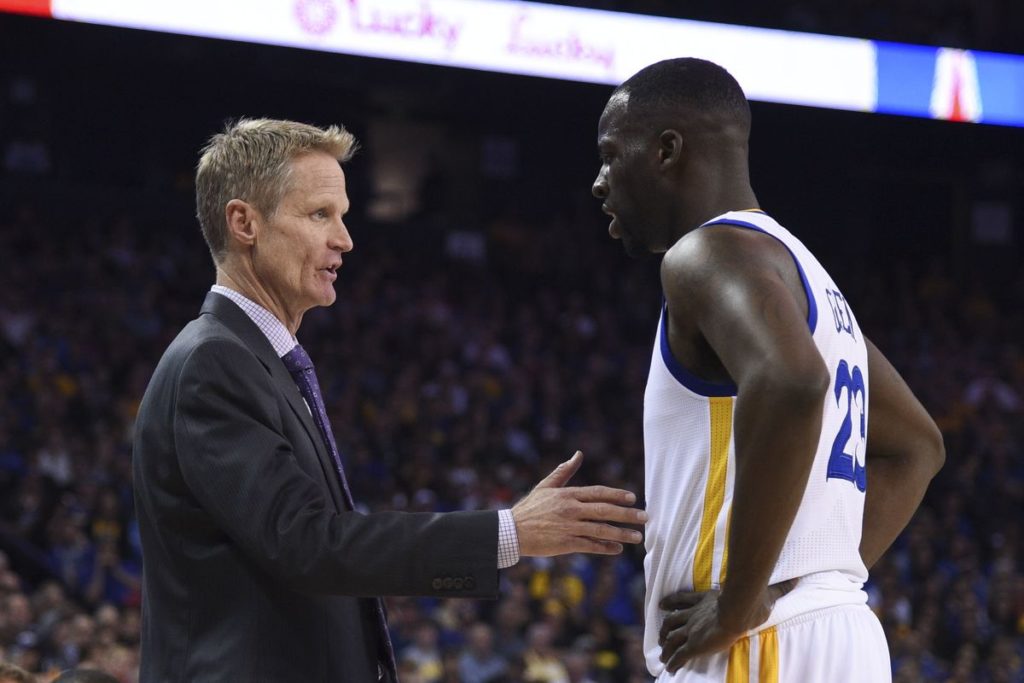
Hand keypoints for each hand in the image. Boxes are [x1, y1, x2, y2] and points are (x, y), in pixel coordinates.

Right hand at [511, 451, 646, 556]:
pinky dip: (605, 548)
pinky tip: (617, 549)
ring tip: (638, 536)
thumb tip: (578, 454)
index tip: (632, 498)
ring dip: (621, 533)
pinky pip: (590, 545)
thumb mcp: (546, 486)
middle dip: (627, 514)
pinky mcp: (566, 544)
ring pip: (601, 530)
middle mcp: (571, 510)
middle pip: (604, 511)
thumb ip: (564, 471)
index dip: (616, 495)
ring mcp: (569, 527)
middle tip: (644, 517)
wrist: (512, 531)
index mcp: (568, 494)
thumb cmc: (530, 508)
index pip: (598, 493)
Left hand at [658, 579, 796, 671]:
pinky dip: (672, 661)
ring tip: (663, 655)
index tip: (662, 605)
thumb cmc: (749, 602)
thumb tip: (795, 581)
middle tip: (661, 636)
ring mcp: (692, 629)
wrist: (737, 611)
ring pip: (671, 638)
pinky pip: (679, 655)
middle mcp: (694, 614)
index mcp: (705, 601)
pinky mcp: (694, 644)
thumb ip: (777, 588)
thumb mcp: (762, 594)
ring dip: (666, 646)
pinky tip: (670, 668)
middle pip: (672, 620)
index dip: (670, 603)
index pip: (682, 600)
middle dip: (665, 629)